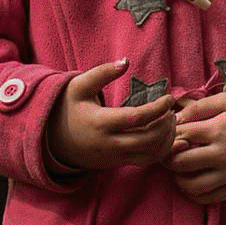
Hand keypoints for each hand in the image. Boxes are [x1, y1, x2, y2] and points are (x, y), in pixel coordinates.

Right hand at [46, 60, 176, 172]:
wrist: (53, 138)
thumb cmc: (68, 107)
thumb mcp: (78, 86)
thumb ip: (102, 73)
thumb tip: (126, 61)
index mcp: (100, 122)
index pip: (137, 117)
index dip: (158, 108)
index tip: (169, 97)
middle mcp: (110, 143)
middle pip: (149, 139)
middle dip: (166, 125)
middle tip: (172, 111)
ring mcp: (116, 156)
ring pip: (152, 154)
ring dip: (168, 139)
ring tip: (171, 121)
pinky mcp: (120, 163)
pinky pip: (148, 160)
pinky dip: (163, 149)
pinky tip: (165, 134)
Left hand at [165, 91, 225, 203]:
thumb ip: (199, 107)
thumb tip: (175, 118)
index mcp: (217, 131)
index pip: (178, 136)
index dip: (168, 134)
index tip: (169, 132)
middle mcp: (223, 155)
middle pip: (180, 163)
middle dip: (168, 157)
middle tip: (168, 152)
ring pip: (193, 186)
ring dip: (179, 179)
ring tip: (179, 169)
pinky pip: (212, 198)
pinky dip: (196, 194)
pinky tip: (192, 183)